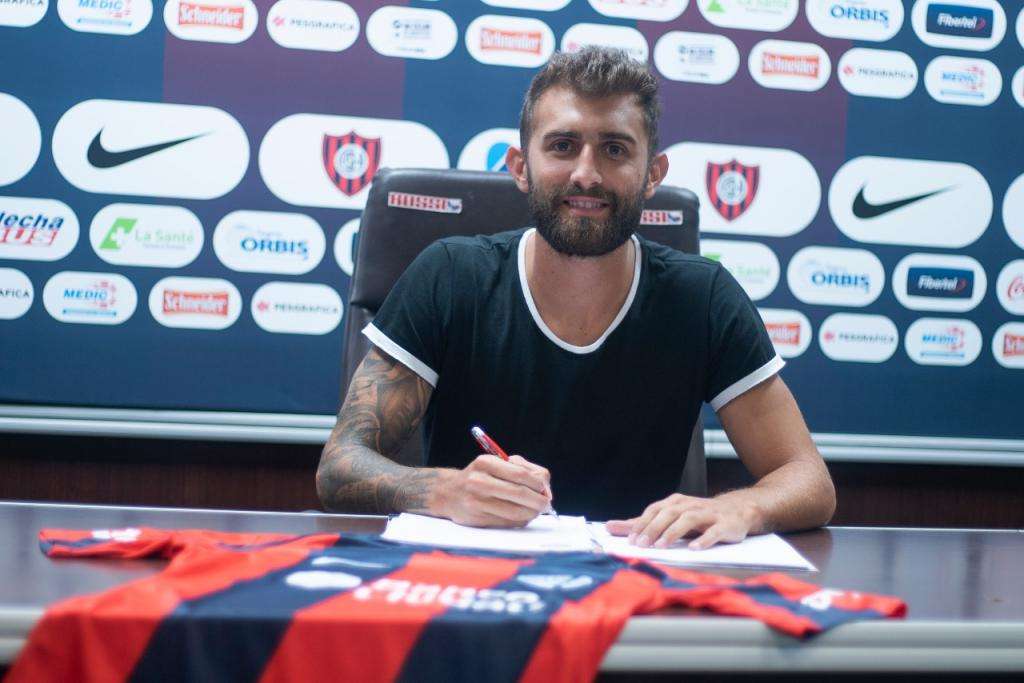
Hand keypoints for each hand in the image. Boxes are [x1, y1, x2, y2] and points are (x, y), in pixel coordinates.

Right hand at [437, 454, 551, 527]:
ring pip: (516, 511)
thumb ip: (522, 469)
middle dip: (539, 500)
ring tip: (536, 510)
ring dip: (532, 513)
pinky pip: (508, 522)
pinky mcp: (478, 519)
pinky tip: (522, 516)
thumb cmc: (480, 477)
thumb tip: (545, 487)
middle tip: (546, 504)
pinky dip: (521, 520)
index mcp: (486, 463)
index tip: (545, 489)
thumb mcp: (496, 464)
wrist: (449, 493)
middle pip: (520, 493)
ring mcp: (477, 501)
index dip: (539, 483)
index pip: (521, 474)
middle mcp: (479, 481)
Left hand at [605, 493, 757, 549]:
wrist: (738, 511)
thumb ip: (643, 524)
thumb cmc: (698, 517)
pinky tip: (693, 549)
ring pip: (688, 520)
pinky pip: (714, 532)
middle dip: (653, 528)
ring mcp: (708, 514)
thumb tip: (611, 527)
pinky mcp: (725, 525)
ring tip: (662, 546)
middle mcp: (690, 505)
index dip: (641, 523)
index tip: (629, 539)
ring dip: (673, 532)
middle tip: (641, 544)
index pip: (654, 510)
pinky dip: (703, 540)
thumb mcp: (671, 518)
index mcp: (675, 503)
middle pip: (668, 513)